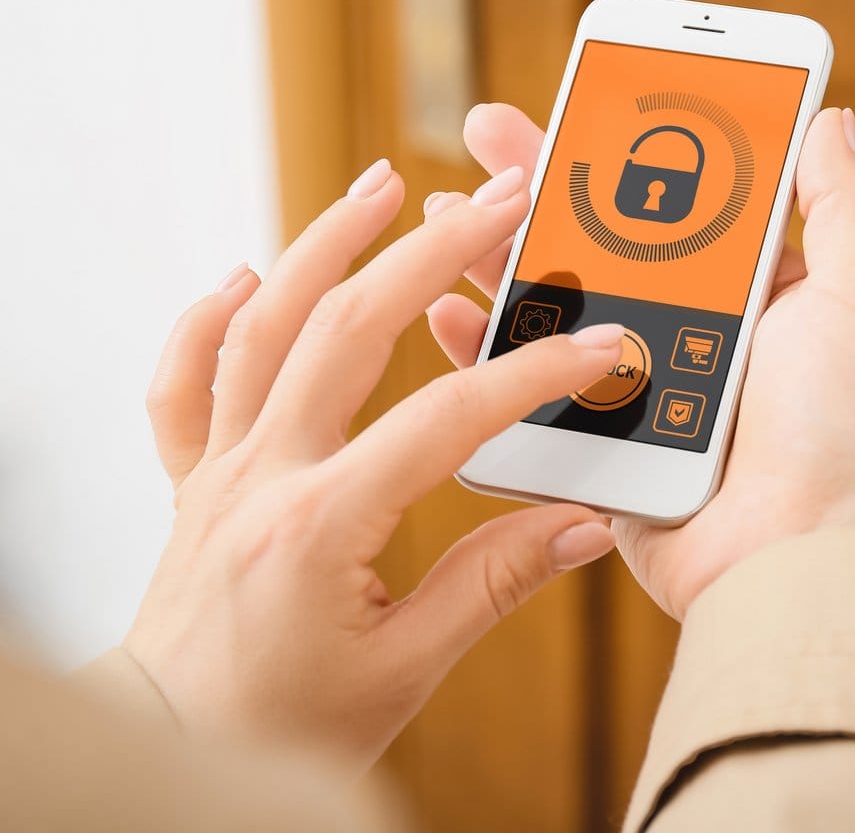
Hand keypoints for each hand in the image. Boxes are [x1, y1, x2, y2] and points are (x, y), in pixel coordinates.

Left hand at [130, 160, 622, 768]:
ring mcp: (218, 468)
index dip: (533, 377)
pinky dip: (207, 319)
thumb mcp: (406, 668)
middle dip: (431, 253)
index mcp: (321, 524)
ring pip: (262, 327)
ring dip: (324, 245)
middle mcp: (259, 475)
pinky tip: (246, 273)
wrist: (174, 753)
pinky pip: (183, 383)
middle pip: (346, 329)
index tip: (597, 345)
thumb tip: (580, 528)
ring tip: (379, 184)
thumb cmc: (284, 728)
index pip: (446, 422)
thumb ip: (494, 585)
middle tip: (494, 199)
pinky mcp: (195, 478)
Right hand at [427, 104, 854, 619]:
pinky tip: (448, 310)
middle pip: (596, 242)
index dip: (621, 149)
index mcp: (744, 291)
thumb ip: (837, 204)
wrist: (797, 553)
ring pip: (551, 305)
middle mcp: (686, 331)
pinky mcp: (596, 441)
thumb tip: (828, 117)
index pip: (670, 200)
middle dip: (539, 183)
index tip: (579, 101)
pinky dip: (485, 350)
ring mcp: (634, 385)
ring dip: (495, 253)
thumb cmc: (841, 425)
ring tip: (446, 205)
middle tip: (485, 129)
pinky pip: (528, 386)